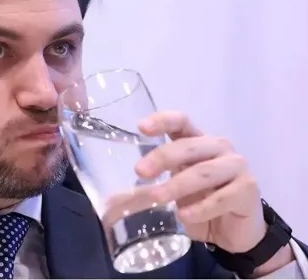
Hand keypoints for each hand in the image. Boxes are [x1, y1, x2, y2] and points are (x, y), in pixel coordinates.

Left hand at [133, 111, 265, 252]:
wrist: (234, 234)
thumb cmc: (199, 205)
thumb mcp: (169, 196)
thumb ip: (142, 195)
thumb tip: (108, 202)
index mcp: (197, 142)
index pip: (181, 122)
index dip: (163, 121)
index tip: (141, 127)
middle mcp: (218, 149)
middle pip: (189, 145)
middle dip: (162, 157)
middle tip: (139, 172)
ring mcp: (236, 167)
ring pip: (204, 171)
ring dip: (178, 185)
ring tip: (157, 198)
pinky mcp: (248, 190)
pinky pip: (223, 196)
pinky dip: (201, 207)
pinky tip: (184, 215)